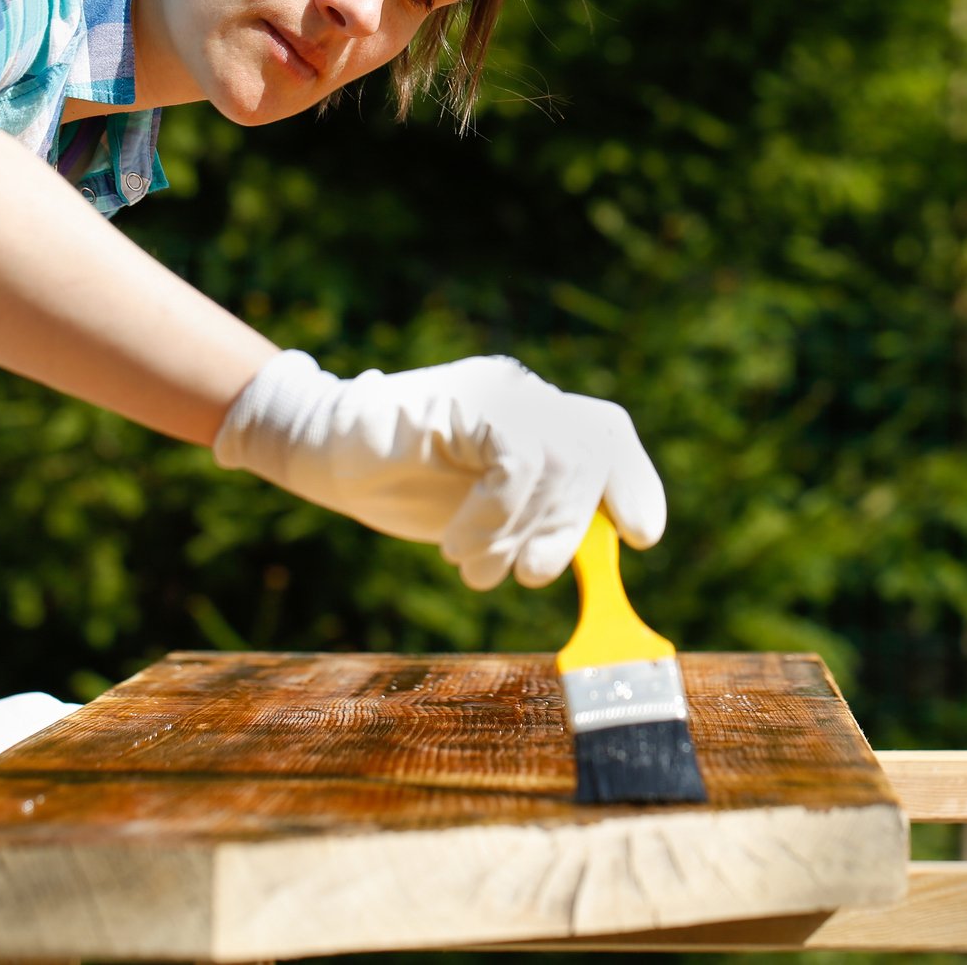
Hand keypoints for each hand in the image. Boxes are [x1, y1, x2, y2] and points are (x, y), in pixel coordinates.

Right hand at [213, 351, 665, 590]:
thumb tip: (596, 556)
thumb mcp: (488, 512)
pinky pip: (516, 458)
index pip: (606, 433)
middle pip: (592, 450)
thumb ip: (537, 519)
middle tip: (531, 574)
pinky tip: (459, 543)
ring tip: (477, 564)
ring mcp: (496, 391)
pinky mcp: (466, 399)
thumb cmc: (406, 487)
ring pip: (560, 459)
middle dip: (569, 526)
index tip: (641, 537)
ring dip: (523, 530)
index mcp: (537, 416)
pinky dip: (495, 513)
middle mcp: (525, 395)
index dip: (633, 484)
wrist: (324, 451)